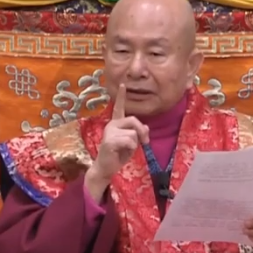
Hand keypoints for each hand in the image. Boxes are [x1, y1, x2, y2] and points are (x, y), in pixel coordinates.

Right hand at [84, 84, 148, 201]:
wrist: (106, 168)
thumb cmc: (118, 155)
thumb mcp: (132, 143)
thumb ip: (138, 134)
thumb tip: (146, 128)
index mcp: (116, 123)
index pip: (119, 107)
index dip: (121, 96)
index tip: (123, 84)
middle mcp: (112, 124)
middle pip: (134, 120)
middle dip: (142, 132)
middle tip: (145, 142)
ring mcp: (109, 132)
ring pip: (133, 133)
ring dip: (135, 144)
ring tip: (126, 150)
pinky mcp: (109, 141)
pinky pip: (129, 141)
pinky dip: (131, 148)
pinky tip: (122, 152)